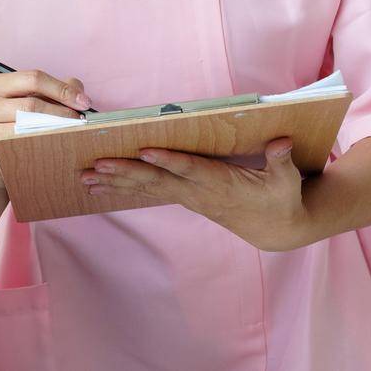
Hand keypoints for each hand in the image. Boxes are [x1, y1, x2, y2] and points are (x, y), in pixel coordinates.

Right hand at [0, 70, 91, 188]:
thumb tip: (78, 89)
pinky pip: (21, 155)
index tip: (83, 103)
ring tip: (72, 137)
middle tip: (81, 123)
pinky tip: (54, 154)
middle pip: (30, 106)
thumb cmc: (11, 123)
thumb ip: (53, 91)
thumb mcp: (27, 99)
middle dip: (61, 114)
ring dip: (54, 134)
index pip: (32, 79)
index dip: (61, 89)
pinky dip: (41, 154)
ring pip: (26, 132)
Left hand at [81, 138, 313, 251]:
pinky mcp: (184, 197)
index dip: (168, 161)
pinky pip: (148, 191)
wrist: (276, 228)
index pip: (190, 169)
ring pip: (146, 188)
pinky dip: (123, 188)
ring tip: (84, 178)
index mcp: (220, 183)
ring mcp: (188, 196)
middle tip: (95, 166)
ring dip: (114, 182)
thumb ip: (281, 160)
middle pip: (157, 180)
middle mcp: (197, 191)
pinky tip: (99, 186)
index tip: (145, 151)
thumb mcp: (286, 180)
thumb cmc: (281, 198)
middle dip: (125, 173)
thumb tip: (282, 142)